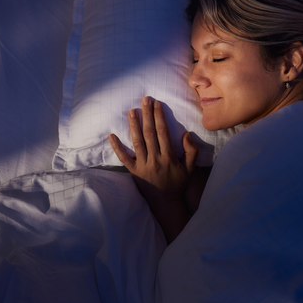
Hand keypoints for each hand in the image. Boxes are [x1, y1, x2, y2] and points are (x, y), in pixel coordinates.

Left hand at [109, 97, 198, 242]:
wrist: (166, 203)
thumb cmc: (177, 184)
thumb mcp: (190, 169)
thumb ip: (191, 151)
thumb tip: (187, 134)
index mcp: (168, 157)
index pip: (163, 133)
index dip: (159, 117)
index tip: (157, 104)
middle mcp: (155, 159)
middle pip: (149, 133)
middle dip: (147, 115)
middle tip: (145, 100)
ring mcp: (143, 165)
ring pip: (137, 142)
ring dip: (134, 125)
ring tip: (132, 111)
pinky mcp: (134, 171)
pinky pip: (123, 158)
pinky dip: (117, 147)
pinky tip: (111, 136)